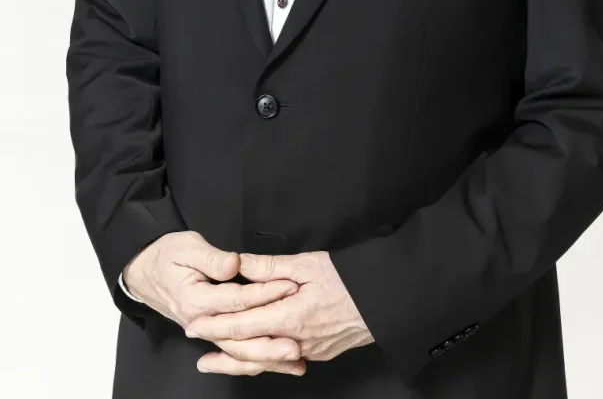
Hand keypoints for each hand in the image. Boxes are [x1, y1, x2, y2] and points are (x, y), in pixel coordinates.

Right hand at [122, 230, 306, 375]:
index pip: (238, 300)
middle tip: (296, 345)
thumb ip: (212, 258)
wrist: (144, 273)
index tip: (290, 288)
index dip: (266, 294)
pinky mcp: (211, 333)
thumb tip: (234, 264)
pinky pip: (235, 352)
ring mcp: (207, 331)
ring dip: (267, 357)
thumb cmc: (166, 257)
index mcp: (197, 300)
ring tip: (295, 360)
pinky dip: (256, 360)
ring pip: (239, 352)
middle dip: (270, 343)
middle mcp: (202, 322)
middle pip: (240, 338)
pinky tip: (277, 363)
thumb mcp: (186, 247)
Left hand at [184, 250, 373, 375]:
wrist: (385, 300)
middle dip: (219, 348)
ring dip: (236, 361)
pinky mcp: (319, 353)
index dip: (215, 325)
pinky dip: (262, 361)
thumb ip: (269, 267)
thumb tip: (240, 264)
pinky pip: (282, 361)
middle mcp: (297, 340)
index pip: (243, 325)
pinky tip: (252, 359)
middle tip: (196, 343)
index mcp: (291, 316)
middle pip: (248, 350)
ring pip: (264, 361)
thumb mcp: (307, 263)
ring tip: (214, 361)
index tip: (194, 324)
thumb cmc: (350, 278)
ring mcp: (309, 351)